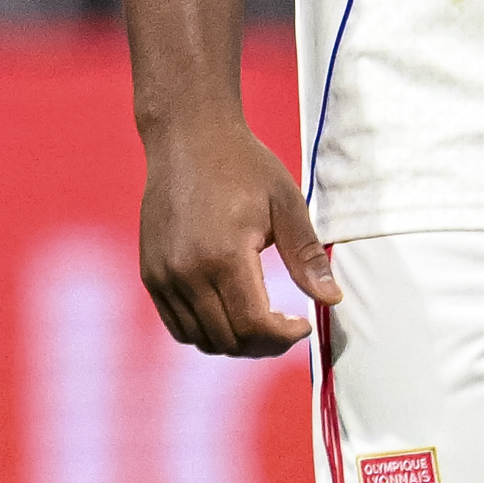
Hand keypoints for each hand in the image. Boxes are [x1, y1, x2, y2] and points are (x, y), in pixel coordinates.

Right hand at [139, 116, 336, 354]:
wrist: (188, 137)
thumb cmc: (243, 166)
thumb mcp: (287, 205)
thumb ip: (307, 258)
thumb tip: (333, 300)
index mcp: (224, 255)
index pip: (254, 326)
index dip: (283, 337)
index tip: (302, 325)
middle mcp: (187, 272)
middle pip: (228, 340)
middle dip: (264, 345)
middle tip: (285, 327)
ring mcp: (163, 275)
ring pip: (200, 339)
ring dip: (234, 343)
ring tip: (259, 322)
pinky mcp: (150, 273)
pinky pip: (177, 325)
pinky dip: (205, 331)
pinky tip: (229, 312)